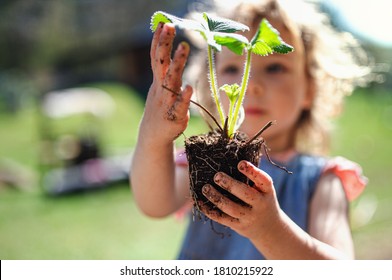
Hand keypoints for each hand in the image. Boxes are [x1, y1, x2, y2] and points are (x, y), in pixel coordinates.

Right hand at [140, 22, 192, 143]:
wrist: (153, 136)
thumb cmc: (160, 108)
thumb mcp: (160, 87)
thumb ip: (165, 71)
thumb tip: (166, 50)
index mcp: (158, 82)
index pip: (157, 58)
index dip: (159, 41)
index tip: (163, 23)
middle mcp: (161, 89)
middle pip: (161, 64)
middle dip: (165, 45)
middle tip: (169, 27)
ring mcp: (166, 102)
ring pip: (171, 81)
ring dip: (176, 64)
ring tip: (183, 47)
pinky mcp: (175, 116)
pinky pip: (179, 106)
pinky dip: (183, 97)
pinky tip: (188, 88)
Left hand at [200, 160, 280, 240]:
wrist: (270, 228)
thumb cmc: (262, 200)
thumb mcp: (263, 189)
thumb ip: (251, 177)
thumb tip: (228, 158)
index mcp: (267, 191)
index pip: (263, 180)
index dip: (252, 172)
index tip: (240, 163)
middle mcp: (260, 204)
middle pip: (246, 195)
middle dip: (230, 185)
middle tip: (217, 176)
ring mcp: (249, 217)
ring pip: (231, 208)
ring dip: (217, 198)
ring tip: (205, 188)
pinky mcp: (239, 226)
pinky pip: (222, 219)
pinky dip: (210, 211)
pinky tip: (200, 202)